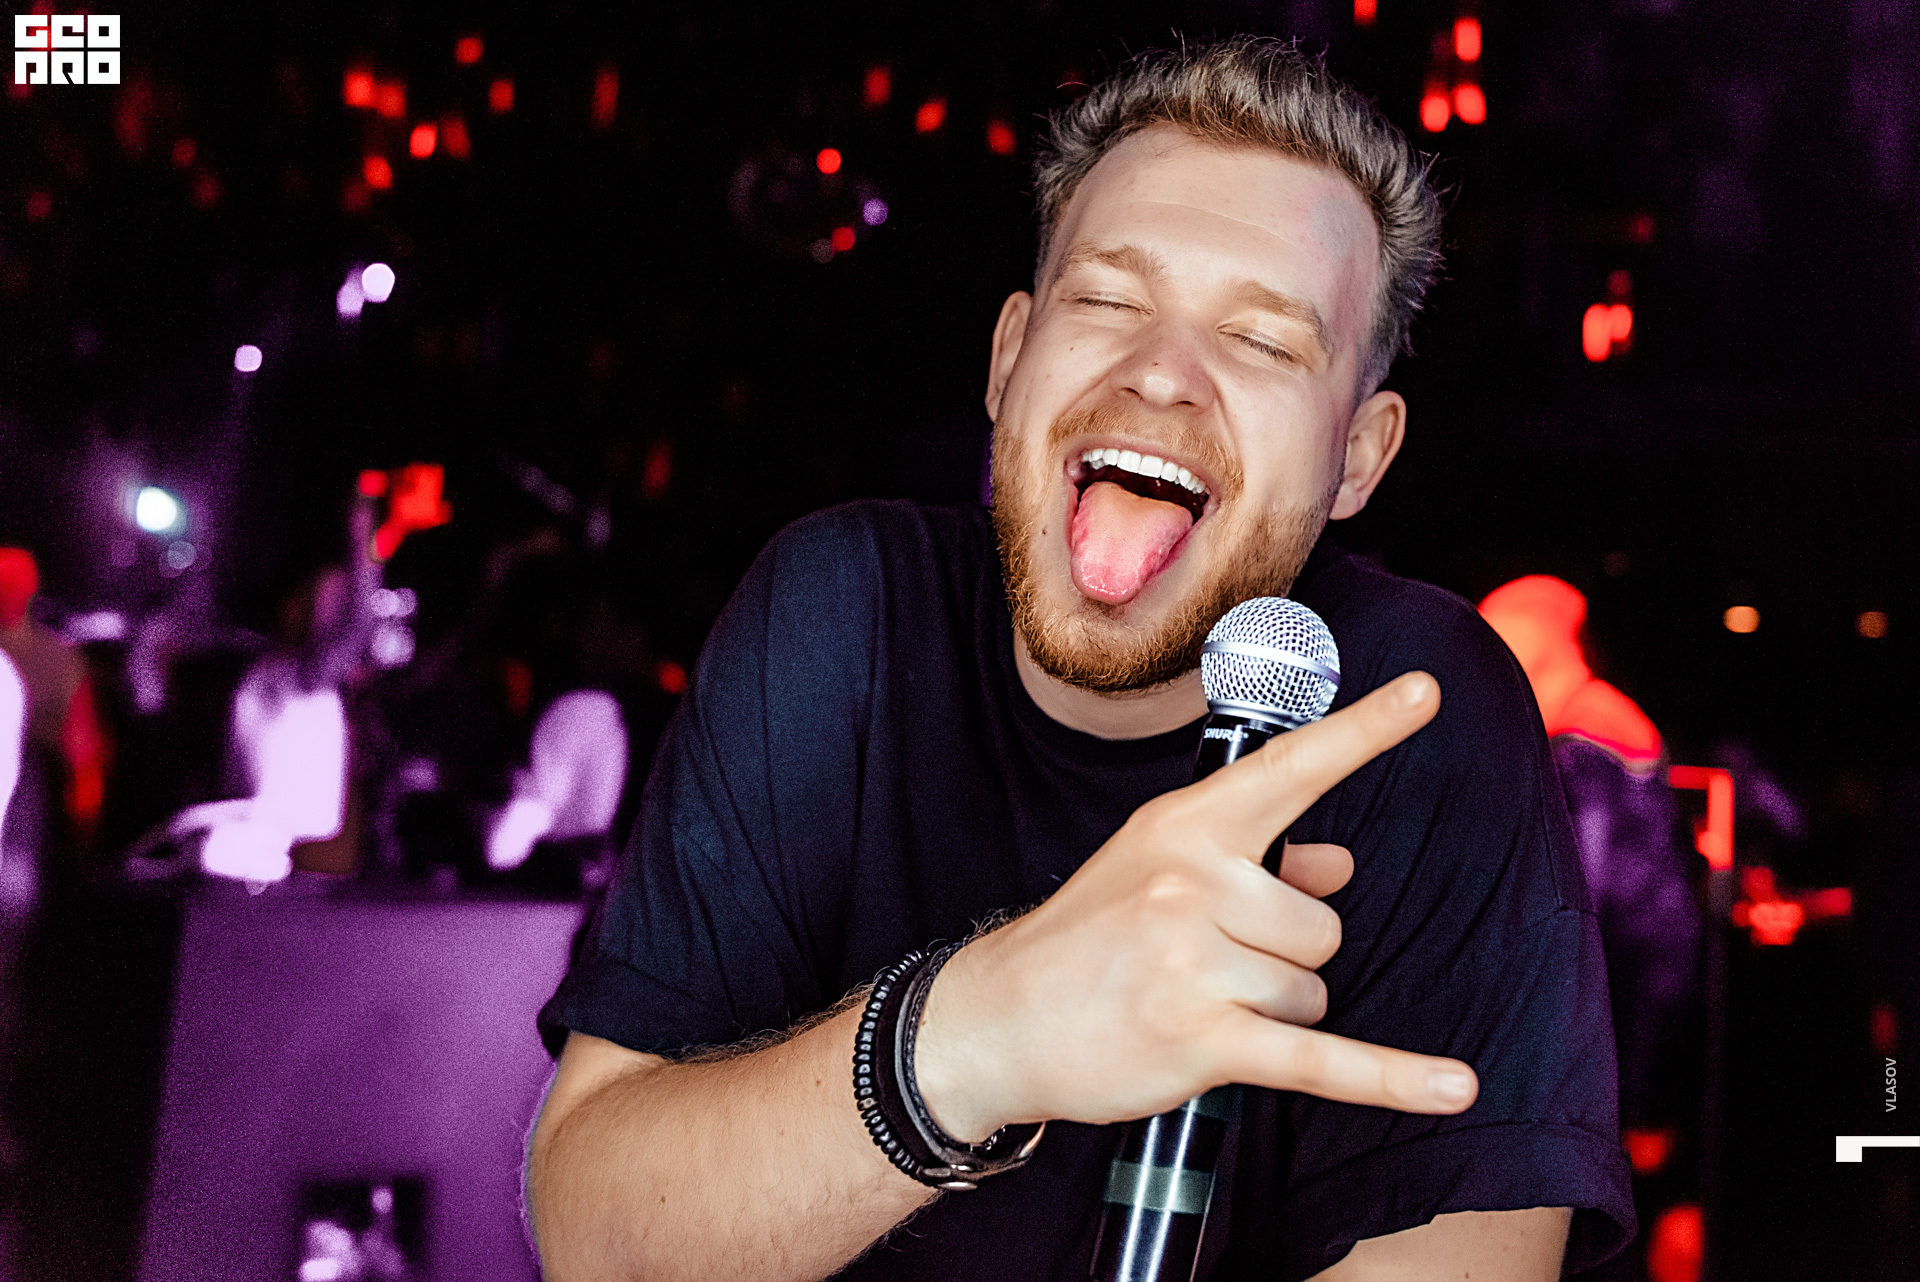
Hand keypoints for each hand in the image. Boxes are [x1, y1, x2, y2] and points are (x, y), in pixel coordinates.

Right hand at [914, 671, 1476, 1139]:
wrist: (995, 1018)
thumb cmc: (1085, 941)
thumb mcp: (1155, 870)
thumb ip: (1255, 860)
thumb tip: (1339, 866)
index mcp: (1185, 825)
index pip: (1291, 769)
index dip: (1366, 730)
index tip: (1427, 691)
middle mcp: (1193, 882)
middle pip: (1320, 924)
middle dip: (1281, 958)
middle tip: (1201, 967)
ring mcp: (1194, 960)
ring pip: (1313, 991)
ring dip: (1273, 1011)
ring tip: (1194, 1004)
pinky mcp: (1201, 1039)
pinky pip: (1321, 1059)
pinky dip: (1391, 1078)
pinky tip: (1453, 1088)